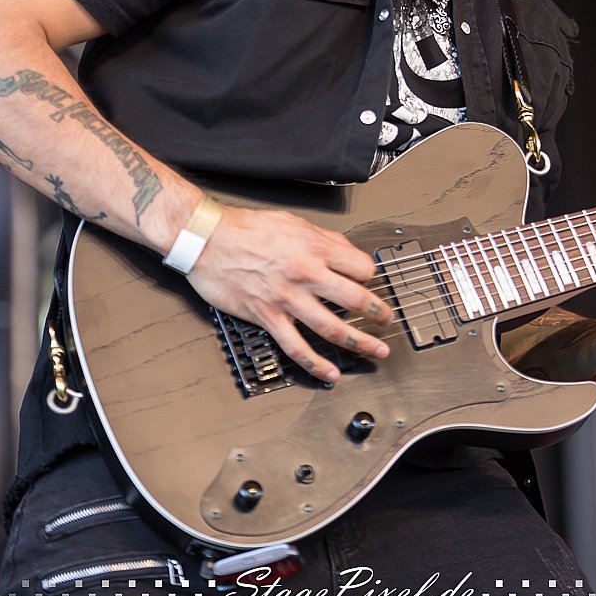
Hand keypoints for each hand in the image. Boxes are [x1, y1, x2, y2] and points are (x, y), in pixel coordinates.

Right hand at [188, 205, 392, 381]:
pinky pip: (297, 346)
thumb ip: (322, 237)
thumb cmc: (244, 228)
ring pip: (332, 327)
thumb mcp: (292, 221)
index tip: (370, 282)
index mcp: (314, 247)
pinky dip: (316, 363)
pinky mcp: (267, 316)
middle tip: (388, 320)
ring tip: (376, 351)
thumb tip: (343, 250)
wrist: (207, 239)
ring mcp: (287, 299)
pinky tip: (331, 373)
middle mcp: (306, 274)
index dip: (369, 275)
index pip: (360, 266)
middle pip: (355, 298)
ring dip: (360, 342)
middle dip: (378, 313)